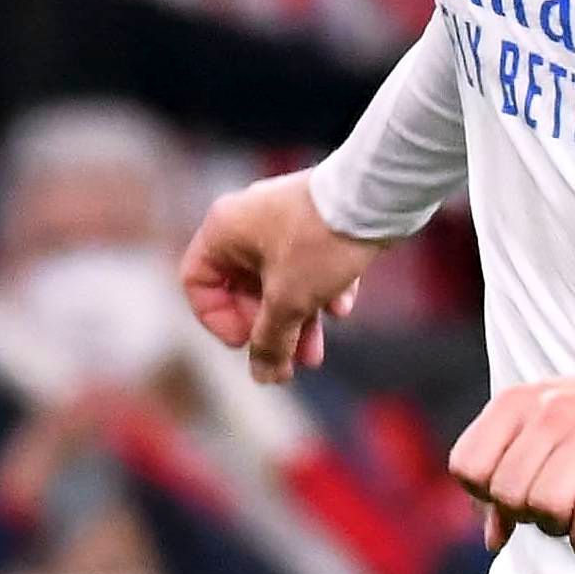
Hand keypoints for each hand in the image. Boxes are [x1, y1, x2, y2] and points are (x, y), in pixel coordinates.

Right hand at [179, 174, 383, 382]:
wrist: (377, 197)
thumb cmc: (320, 242)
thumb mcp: (289, 301)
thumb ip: (270, 342)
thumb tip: (263, 376)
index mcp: (223, 230)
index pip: (198, 282)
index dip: (218, 320)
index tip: (248, 339)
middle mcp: (247, 221)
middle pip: (243, 289)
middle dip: (270, 330)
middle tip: (289, 362)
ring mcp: (283, 220)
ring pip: (280, 281)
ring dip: (297, 321)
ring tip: (315, 356)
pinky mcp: (316, 222)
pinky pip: (308, 265)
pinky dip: (321, 291)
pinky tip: (343, 307)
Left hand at [444, 365, 574, 553]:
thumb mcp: (531, 436)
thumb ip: (502, 483)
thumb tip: (493, 540)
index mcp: (514, 403)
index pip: (467, 466)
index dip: (482, 493)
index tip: (506, 493)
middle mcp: (549, 412)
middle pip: (508, 492)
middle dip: (522, 514)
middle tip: (543, 509)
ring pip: (547, 504)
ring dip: (554, 527)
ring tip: (566, 520)